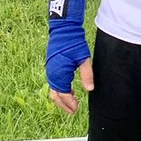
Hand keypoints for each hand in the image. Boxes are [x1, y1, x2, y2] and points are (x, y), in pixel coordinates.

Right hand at [46, 0, 92, 114]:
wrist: (64, 30)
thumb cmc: (74, 44)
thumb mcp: (84, 59)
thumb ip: (87, 75)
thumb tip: (90, 90)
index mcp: (59, 73)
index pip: (63, 94)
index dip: (70, 103)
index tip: (77, 109)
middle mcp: (52, 74)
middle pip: (55, 96)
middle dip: (64, 105)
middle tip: (74, 110)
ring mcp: (50, 71)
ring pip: (53, 91)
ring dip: (62, 99)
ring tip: (73, 103)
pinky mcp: (51, 67)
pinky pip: (54, 84)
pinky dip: (60, 91)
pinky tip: (70, 91)